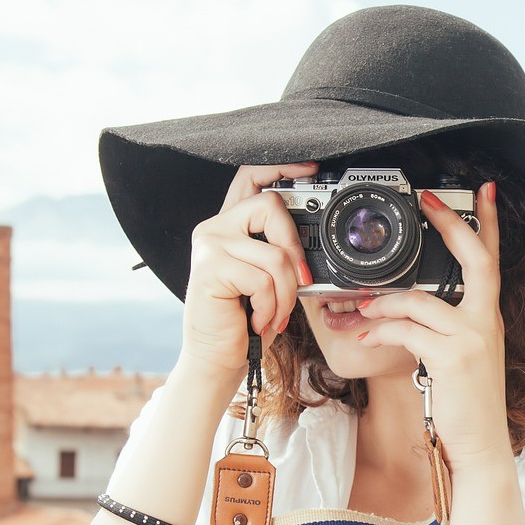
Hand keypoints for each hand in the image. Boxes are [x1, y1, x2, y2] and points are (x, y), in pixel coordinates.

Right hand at [178, 162, 316, 389]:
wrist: (218, 358)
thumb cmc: (245, 320)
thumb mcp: (269, 279)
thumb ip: (281, 252)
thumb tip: (314, 240)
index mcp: (231, 226)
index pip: (250, 177)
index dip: (281, 167)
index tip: (310, 169)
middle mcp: (215, 228)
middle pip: (270, 206)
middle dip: (294, 248)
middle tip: (298, 282)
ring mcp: (210, 245)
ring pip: (274, 254)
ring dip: (285, 294)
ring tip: (274, 314)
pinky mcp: (210, 268)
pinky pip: (262, 280)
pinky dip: (270, 307)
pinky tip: (257, 319)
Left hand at [352, 181, 510, 471]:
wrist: (480, 448)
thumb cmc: (466, 407)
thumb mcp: (461, 359)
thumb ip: (444, 328)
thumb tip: (405, 306)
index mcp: (488, 318)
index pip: (492, 260)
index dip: (489, 224)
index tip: (483, 191)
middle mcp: (487, 322)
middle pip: (475, 259)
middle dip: (451, 224)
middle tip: (428, 200)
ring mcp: (473, 338)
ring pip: (420, 300)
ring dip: (383, 301)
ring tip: (361, 308)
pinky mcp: (452, 357)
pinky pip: (407, 330)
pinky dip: (380, 330)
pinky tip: (364, 335)